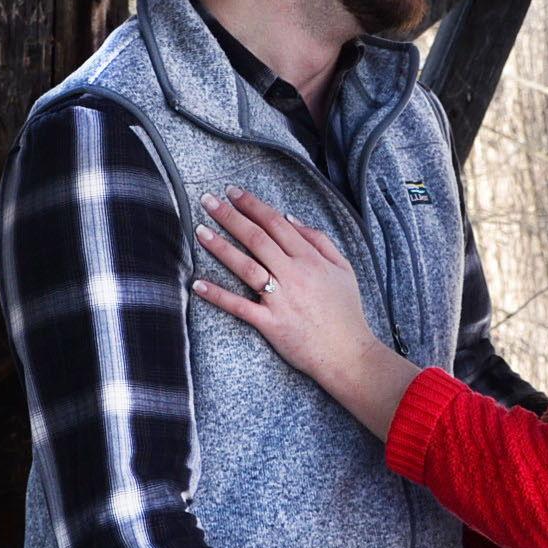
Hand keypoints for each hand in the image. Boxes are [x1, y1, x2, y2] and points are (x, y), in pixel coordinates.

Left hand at [192, 189, 417, 436]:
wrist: (349, 354)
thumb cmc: (346, 312)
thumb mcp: (343, 268)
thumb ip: (319, 240)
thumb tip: (290, 218)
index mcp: (310, 259)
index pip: (276, 223)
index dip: (252, 205)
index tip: (233, 192)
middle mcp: (294, 274)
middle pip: (256, 238)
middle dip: (230, 216)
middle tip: (207, 200)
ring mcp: (281, 299)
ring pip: (246, 266)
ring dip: (220, 247)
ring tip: (199, 231)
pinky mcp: (271, 323)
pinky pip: (240, 306)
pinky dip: (218, 295)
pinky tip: (199, 284)